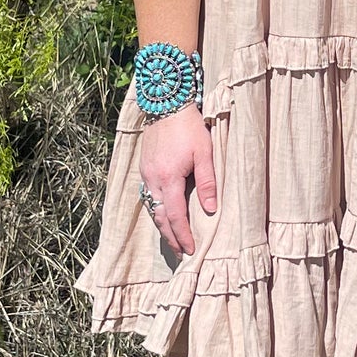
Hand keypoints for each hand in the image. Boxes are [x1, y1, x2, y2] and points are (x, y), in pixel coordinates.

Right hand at [137, 102, 216, 255]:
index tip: (190, 250)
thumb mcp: (204, 152)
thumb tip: (211, 209)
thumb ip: (208, 181)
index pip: (175, 216)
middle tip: (180, 252)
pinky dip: (156, 209)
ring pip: (152, 207)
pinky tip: (164, 214)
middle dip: (170, 237)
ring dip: (162, 225)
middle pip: (159, 216)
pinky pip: (148, 195)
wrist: (166, 104)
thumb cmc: (189, 127)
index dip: (182, 235)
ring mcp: (146, 173)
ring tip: (173, 239)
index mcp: (168, 178)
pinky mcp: (144, 167)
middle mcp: (153, 179)